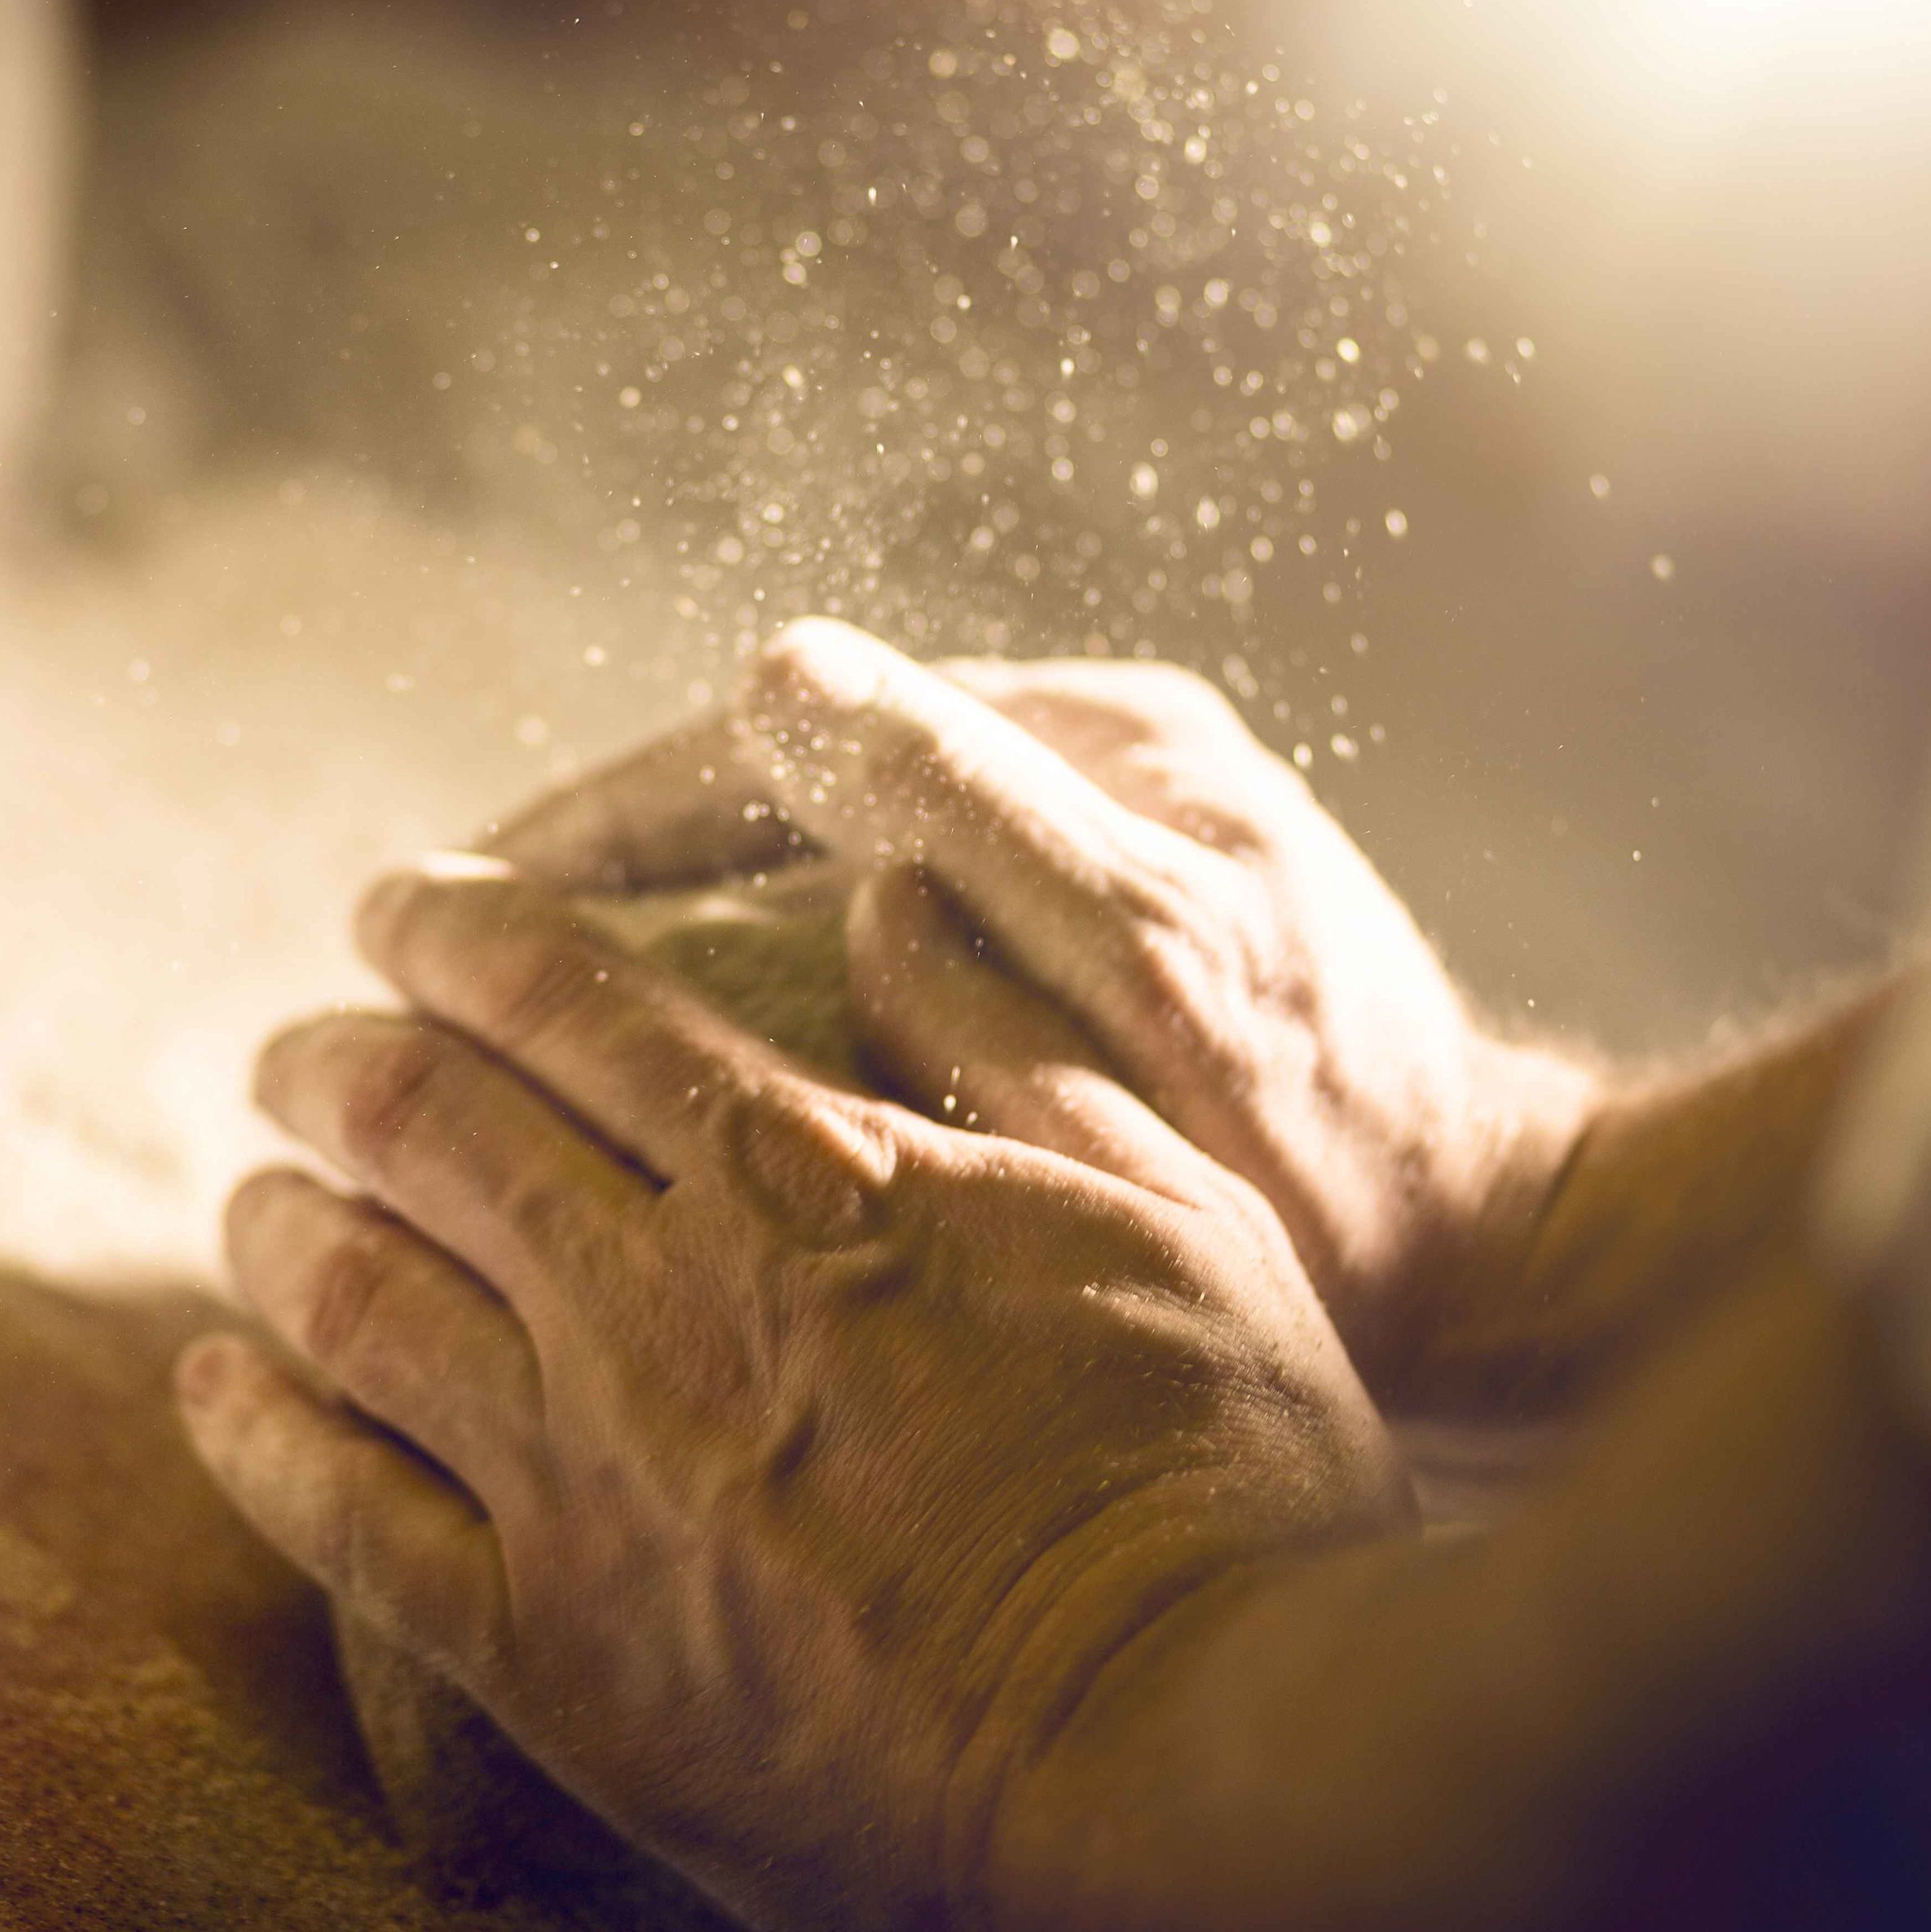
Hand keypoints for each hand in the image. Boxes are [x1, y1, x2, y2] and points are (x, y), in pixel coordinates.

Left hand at [182, 858, 1407, 1931]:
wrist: (1198, 1762)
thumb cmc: (1223, 1475)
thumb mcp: (1174, 1207)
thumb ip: (1015, 1038)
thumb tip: (892, 890)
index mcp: (806, 1176)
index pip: (565, 998)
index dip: (455, 930)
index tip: (399, 906)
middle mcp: (661, 1301)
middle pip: (425, 1124)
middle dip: (335, 1059)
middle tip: (295, 1046)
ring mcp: (588, 1479)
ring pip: (352, 1299)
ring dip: (277, 1223)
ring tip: (252, 1197)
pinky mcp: (549, 1653)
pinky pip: (343, 1519)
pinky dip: (256, 1436)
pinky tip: (215, 1384)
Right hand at [485, 620, 1598, 1404]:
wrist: (1491, 1256)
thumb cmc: (1341, 1142)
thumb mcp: (1161, 966)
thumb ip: (981, 815)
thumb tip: (773, 675)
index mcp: (1092, 745)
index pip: (787, 731)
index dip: (603, 817)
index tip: (454, 899)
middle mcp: (1077, 766)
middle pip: (776, 785)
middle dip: (602, 867)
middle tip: (438, 961)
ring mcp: (1075, 850)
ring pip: (803, 864)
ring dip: (657, 931)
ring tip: (509, 1017)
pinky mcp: (1075, 943)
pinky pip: (857, 942)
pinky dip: (744, 989)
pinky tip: (659, 1069)